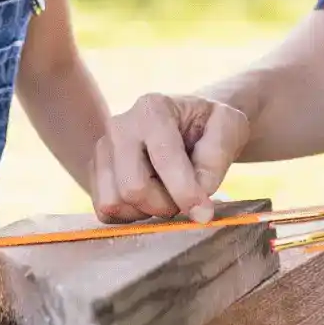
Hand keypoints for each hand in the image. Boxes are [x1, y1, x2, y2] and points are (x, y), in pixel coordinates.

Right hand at [91, 93, 250, 223]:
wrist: (189, 125)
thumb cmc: (209, 126)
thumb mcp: (230, 128)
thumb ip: (217, 156)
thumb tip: (199, 194)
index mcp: (153, 108)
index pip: (164, 158)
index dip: (185, 192)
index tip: (205, 213)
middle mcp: (120, 125)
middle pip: (132, 187)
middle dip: (164, 205)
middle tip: (183, 200)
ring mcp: (102, 149)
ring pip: (114, 202)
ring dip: (146, 212)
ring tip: (165, 196)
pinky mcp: (94, 171)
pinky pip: (104, 210)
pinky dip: (129, 216)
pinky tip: (148, 201)